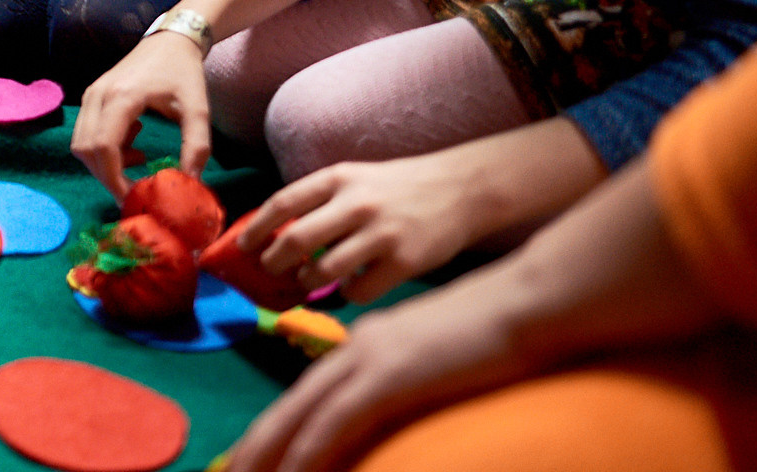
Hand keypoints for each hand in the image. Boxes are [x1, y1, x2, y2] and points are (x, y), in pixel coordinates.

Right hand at [71, 29, 211, 196]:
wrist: (171, 40)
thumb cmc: (184, 72)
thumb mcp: (198, 108)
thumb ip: (197, 145)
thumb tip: (190, 182)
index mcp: (122, 97)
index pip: (103, 147)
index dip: (114, 179)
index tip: (133, 199)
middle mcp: (98, 95)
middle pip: (86, 149)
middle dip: (107, 176)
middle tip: (135, 188)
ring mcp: (91, 94)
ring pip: (81, 143)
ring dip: (104, 163)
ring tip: (138, 159)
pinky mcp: (92, 96)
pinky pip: (86, 133)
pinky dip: (103, 149)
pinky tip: (132, 143)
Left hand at [227, 273, 534, 471]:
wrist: (525, 301)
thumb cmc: (495, 334)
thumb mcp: (438, 360)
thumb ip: (407, 383)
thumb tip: (387, 408)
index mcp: (366, 344)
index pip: (309, 393)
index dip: (279, 427)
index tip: (255, 455)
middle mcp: (357, 348)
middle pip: (292, 404)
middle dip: (259, 445)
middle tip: (231, 471)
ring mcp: (371, 359)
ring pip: (303, 414)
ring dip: (271, 453)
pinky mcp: (391, 376)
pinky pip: (338, 421)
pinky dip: (311, 451)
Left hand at [240, 150, 491, 304]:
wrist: (460, 189)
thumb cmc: (396, 187)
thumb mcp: (354, 179)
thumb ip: (320, 200)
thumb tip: (275, 233)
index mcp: (338, 179)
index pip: (283, 203)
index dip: (256, 228)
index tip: (241, 246)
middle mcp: (357, 204)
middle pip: (297, 240)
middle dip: (273, 262)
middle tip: (268, 270)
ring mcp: (381, 233)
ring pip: (325, 270)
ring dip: (308, 282)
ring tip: (306, 281)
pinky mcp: (405, 261)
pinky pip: (360, 290)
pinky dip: (347, 294)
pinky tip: (349, 287)